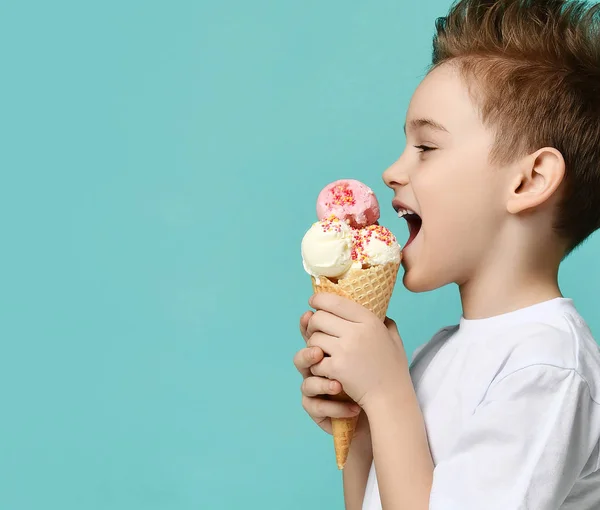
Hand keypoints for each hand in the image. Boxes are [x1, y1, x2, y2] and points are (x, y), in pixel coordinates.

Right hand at [294, 311, 367, 436]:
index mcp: (327, 351)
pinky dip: (333, 407)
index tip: (309, 316)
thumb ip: (368, 329)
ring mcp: (317, 391)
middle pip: (301, 358)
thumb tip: (376, 307)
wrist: (382, 410)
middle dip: (308, 354)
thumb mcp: (374, 350)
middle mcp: (318, 370)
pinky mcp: (319, 411)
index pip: (311, 336)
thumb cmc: (374, 377)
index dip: (306, 326)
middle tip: (319, 353)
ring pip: (306, 384)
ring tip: (337, 386)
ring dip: (320, 384)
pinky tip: (352, 408)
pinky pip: (316, 407)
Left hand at [306, 293, 410, 410]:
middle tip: (316, 331)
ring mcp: (345, 349)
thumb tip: (379, 309)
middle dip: (313, 325)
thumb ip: (385, 322)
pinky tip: (326, 370)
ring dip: (313, 346)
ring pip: (314, 339)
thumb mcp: (394, 339)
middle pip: (319, 318)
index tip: (313, 301)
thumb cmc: (393, 370)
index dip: (319, 299)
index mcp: (369, 321)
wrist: (391, 398)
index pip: (336, 301)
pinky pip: (315, 360)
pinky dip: (317, 365)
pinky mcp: (337, 367)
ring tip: (322, 352)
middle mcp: (356, 331)